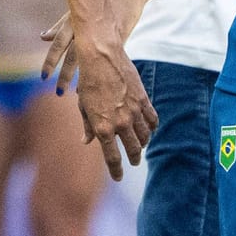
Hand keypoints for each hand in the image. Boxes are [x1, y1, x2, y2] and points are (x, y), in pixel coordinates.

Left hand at [38, 0, 152, 85]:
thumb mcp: (77, 11)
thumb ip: (60, 26)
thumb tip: (43, 38)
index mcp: (74, 21)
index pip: (58, 45)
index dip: (50, 62)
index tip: (43, 78)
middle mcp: (87, 28)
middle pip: (74, 56)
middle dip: (65, 76)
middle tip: (59, 93)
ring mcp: (104, 34)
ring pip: (92, 58)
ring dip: (84, 77)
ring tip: (78, 93)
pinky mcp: (120, 37)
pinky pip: (110, 57)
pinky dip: (103, 70)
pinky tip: (102, 83)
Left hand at [71, 32, 156, 178]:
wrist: (101, 57)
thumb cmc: (87, 81)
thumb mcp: (83, 106)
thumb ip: (88, 126)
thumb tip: (87, 141)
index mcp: (102, 128)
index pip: (112, 157)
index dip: (116, 170)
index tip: (119, 178)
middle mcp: (120, 123)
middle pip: (132, 149)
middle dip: (133, 158)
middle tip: (133, 161)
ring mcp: (134, 112)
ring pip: (145, 136)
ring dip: (143, 144)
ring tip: (140, 146)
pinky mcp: (144, 100)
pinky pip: (152, 120)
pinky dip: (152, 127)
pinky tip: (150, 130)